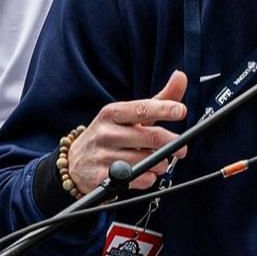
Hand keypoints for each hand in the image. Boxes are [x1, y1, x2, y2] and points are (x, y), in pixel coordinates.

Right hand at [66, 70, 189, 194]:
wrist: (75, 162)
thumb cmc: (109, 134)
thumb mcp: (128, 116)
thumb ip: (158, 100)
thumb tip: (181, 76)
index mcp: (113, 113)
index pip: (142, 109)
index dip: (163, 109)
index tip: (180, 111)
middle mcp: (106, 132)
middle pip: (149, 137)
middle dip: (171, 144)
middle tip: (182, 149)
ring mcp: (102, 155)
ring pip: (145, 161)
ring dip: (159, 164)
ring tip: (158, 162)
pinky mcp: (100, 178)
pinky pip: (135, 179)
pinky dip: (147, 178)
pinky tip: (145, 173)